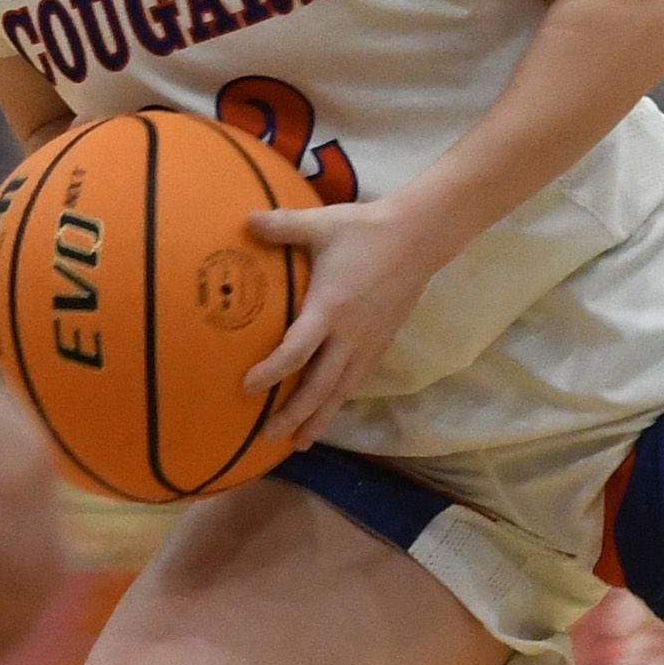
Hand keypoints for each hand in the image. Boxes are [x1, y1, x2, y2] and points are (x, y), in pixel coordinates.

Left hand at [242, 197, 441, 447]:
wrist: (419, 237)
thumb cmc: (365, 230)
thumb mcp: (321, 224)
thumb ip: (282, 226)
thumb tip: (245, 221)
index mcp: (330, 308)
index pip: (298, 350)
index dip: (273, 371)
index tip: (248, 387)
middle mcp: (349, 335)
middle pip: (320, 386)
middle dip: (295, 414)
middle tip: (269, 437)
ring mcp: (368, 343)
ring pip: (341, 391)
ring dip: (318, 418)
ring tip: (298, 442)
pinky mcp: (381, 343)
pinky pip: (356, 380)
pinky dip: (338, 401)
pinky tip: (327, 411)